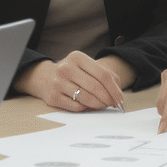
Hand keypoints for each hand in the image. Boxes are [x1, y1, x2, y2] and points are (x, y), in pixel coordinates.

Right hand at [13, 51, 127, 111]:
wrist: (46, 77)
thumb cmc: (73, 73)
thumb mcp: (88, 67)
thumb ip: (107, 76)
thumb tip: (118, 95)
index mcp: (77, 57)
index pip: (102, 74)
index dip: (114, 89)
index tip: (121, 99)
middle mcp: (66, 68)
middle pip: (95, 87)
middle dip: (108, 99)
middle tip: (114, 105)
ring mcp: (57, 82)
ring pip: (86, 98)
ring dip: (99, 105)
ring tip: (103, 105)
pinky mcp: (52, 96)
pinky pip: (76, 107)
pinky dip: (86, 108)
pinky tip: (89, 106)